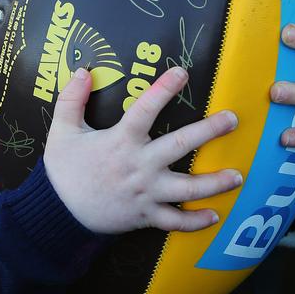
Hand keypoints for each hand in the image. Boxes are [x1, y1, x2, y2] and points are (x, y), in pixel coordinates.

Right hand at [43, 65, 241, 233]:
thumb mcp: (61, 131)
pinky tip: (214, 216)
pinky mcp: (145, 215)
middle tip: (232, 120)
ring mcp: (145, 193)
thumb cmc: (62, 171)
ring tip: (237, 175)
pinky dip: (194, 221)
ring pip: (187, 188)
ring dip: (215, 182)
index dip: (163, 89)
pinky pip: (174, 221)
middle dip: (209, 131)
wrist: (57, 213)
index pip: (145, 109)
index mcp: (120, 141)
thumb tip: (83, 72)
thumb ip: (71, 100)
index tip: (182, 72)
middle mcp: (139, 165)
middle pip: (180, 145)